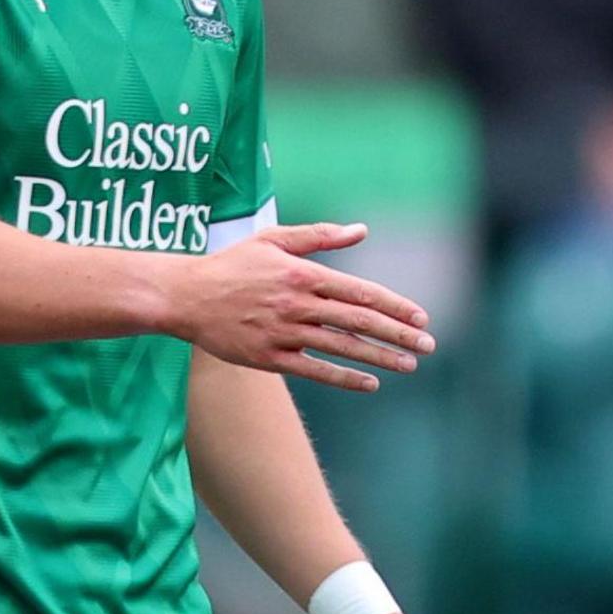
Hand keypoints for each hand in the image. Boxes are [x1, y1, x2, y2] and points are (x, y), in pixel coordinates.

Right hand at [166, 222, 434, 391]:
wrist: (183, 296)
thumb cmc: (232, 265)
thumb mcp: (273, 240)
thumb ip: (319, 236)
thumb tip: (361, 230)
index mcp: (302, 274)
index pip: (360, 291)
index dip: (395, 305)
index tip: (422, 317)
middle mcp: (297, 303)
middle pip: (358, 321)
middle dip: (398, 334)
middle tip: (429, 345)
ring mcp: (283, 333)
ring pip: (341, 347)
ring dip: (380, 357)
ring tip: (410, 364)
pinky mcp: (268, 358)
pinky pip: (314, 370)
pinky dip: (344, 377)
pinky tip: (371, 382)